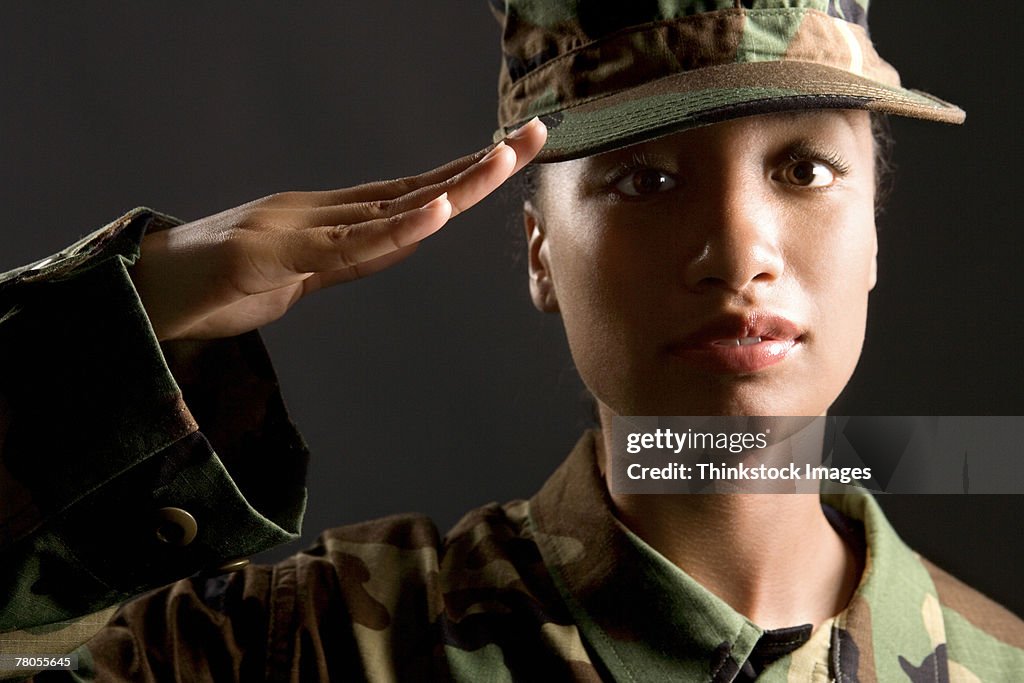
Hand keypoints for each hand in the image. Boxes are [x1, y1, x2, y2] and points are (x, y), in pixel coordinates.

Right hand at [130, 119, 546, 340]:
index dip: (463, 176)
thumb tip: (381, 248)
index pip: (411, 195)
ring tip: (506, 155)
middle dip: (480, 165)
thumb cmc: (216, 285)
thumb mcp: (294, 278)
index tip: (511, 158)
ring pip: (392, 206)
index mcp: (331, 220)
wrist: (144, 293)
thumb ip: (339, 262)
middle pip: (416, 188)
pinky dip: (397, 228)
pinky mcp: (273, 255)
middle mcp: (323, 213)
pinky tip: (438, 210)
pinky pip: (346, 244)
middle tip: (536, 133)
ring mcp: (298, 229)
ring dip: (454, 183)